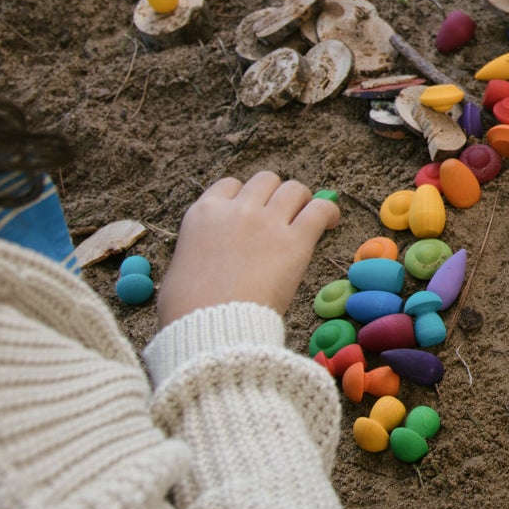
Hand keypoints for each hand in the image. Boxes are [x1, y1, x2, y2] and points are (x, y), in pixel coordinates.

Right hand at [156, 171, 340, 328]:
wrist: (213, 328)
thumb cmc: (188, 310)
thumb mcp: (179, 269)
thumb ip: (196, 251)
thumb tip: (204, 258)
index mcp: (204, 213)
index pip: (229, 185)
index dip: (244, 196)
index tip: (252, 212)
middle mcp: (237, 209)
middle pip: (265, 180)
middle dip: (274, 195)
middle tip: (281, 216)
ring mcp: (267, 222)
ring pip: (294, 189)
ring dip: (302, 201)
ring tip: (306, 219)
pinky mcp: (295, 240)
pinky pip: (320, 209)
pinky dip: (328, 212)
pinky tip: (329, 224)